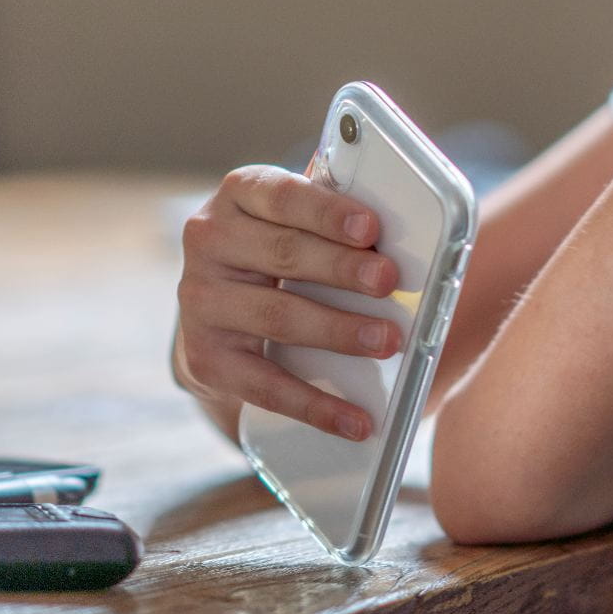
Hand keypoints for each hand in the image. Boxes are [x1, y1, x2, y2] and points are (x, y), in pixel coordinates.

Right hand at [172, 164, 403, 440]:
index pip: (282, 195)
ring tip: (386, 341)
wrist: (220, 312)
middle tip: (390, 282)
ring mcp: (201, 300)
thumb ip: (337, 220)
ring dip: (337, 331)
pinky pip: (265, 385)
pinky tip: (356, 420)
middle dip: (342, 269)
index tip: (371, 229)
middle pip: (283, 254)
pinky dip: (316, 405)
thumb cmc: (280, 252)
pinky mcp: (205, 357)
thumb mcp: (298, 221)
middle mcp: (210, 239)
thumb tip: (411, 236)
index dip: (327, 212)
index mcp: (241, 193)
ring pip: (277, 316)